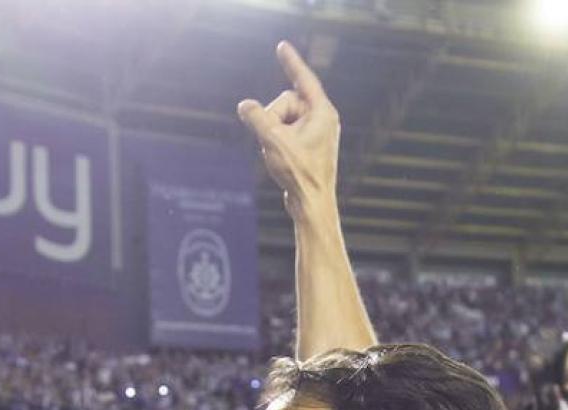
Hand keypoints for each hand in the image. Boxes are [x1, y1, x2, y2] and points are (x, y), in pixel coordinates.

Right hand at [238, 42, 339, 221]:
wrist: (312, 205)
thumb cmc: (300, 173)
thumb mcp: (273, 140)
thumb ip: (257, 118)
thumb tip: (245, 105)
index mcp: (322, 112)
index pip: (304, 79)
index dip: (291, 62)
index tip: (281, 46)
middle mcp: (322, 119)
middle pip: (286, 103)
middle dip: (273, 118)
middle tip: (273, 141)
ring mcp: (315, 134)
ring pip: (282, 119)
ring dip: (273, 134)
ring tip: (279, 155)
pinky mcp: (307, 146)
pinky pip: (284, 133)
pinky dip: (276, 143)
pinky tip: (280, 161)